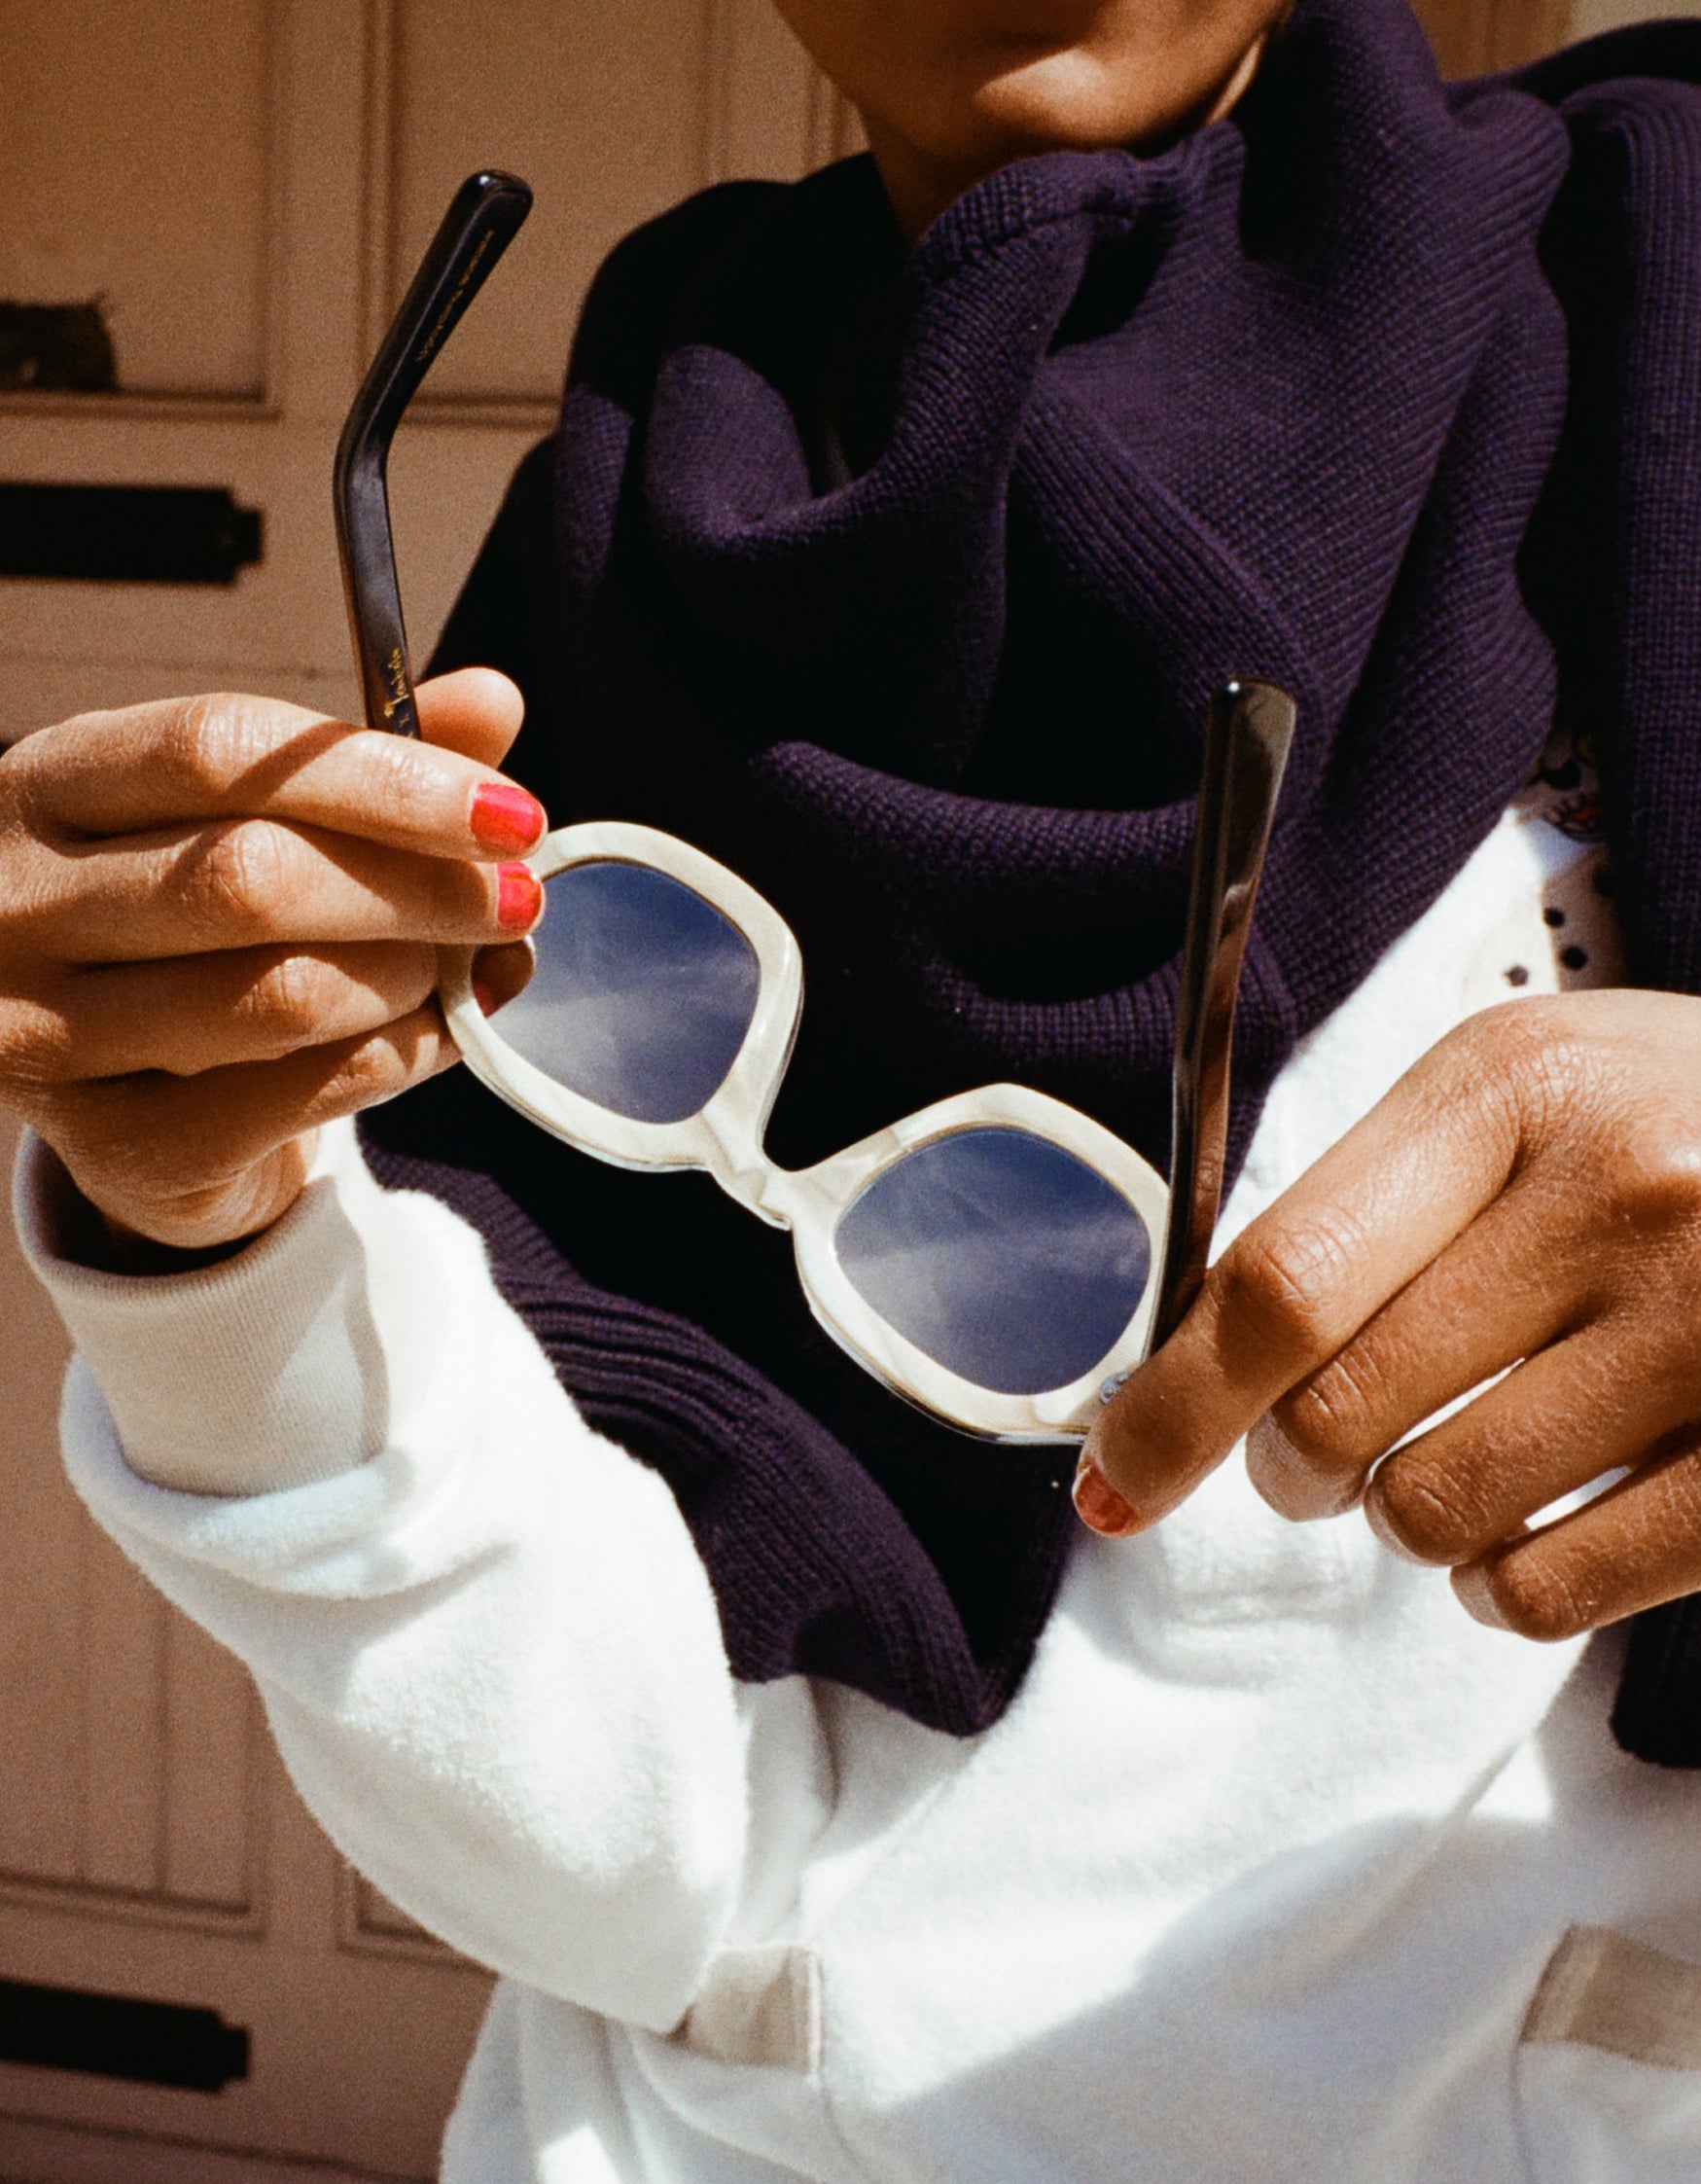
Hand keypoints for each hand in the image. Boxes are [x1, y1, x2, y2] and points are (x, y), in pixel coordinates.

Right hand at [0, 669, 539, 1253]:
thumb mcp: (255, 820)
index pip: (218, 749)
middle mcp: (17, 905)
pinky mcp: (115, 1146)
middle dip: (420, 887)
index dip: (383, 777)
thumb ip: (367, 764)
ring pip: (279, 995)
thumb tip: (496, 699)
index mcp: (49, 783)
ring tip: (468, 964)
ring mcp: (46, 1036)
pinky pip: (296, 1095)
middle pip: (250, 876)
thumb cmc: (192, 925)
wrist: (120, 1097)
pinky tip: (442, 1032)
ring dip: (411, 977)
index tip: (510, 812)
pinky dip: (399, 1057)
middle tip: (519, 898)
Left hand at [1079, 991, 1700, 1641]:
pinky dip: (1501, 1587)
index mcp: (1513, 1089)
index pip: (1282, 1280)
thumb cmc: (1678, 1121)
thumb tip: (1186, 1366)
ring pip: (1433, 1515)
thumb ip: (1367, 1207)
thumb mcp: (1524, 1093)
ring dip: (1405, 1525)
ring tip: (1453, 1468)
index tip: (1113, 1478)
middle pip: (1336, 1416)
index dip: (1171, 1404)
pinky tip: (1533, 1529)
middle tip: (1321, 1456)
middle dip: (1293, 1468)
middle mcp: (1619, 1193)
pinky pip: (1551, 1591)